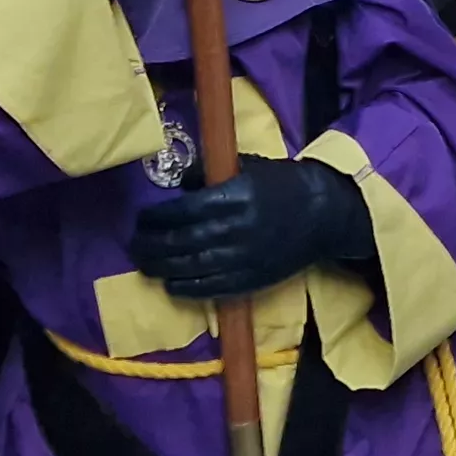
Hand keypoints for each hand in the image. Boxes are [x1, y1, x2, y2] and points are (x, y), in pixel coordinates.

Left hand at [126, 159, 374, 299]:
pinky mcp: (251, 279)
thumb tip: (178, 183)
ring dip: (162, 267)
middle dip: (151, 244)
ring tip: (144, 264)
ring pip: (191, 267)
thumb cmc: (282, 185)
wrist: (322, 216)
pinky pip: (212, 288)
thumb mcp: (248, 167)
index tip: (142, 217)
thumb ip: (212, 173)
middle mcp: (236, 229)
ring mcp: (243, 258)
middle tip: (133, 243)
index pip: (184, 211)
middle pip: (181, 241)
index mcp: (235, 198)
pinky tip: (170, 285)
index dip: (157, 217)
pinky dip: (187, 288)